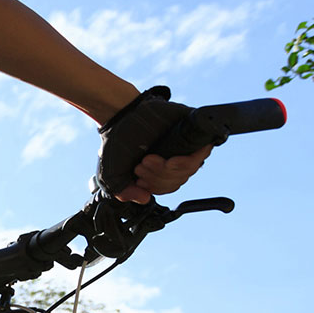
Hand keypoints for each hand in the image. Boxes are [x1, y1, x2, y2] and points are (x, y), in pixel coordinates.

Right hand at [95, 86, 197, 202]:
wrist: (120, 113)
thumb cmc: (117, 141)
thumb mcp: (112, 174)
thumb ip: (124, 192)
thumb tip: (145, 199)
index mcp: (160, 168)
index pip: (169, 186)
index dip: (156, 187)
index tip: (139, 179)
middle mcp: (175, 156)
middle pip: (180, 179)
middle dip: (158, 177)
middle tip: (141, 165)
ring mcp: (185, 144)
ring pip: (189, 169)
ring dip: (166, 170)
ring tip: (147, 159)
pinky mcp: (193, 131)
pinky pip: (200, 154)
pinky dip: (184, 162)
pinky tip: (168, 159)